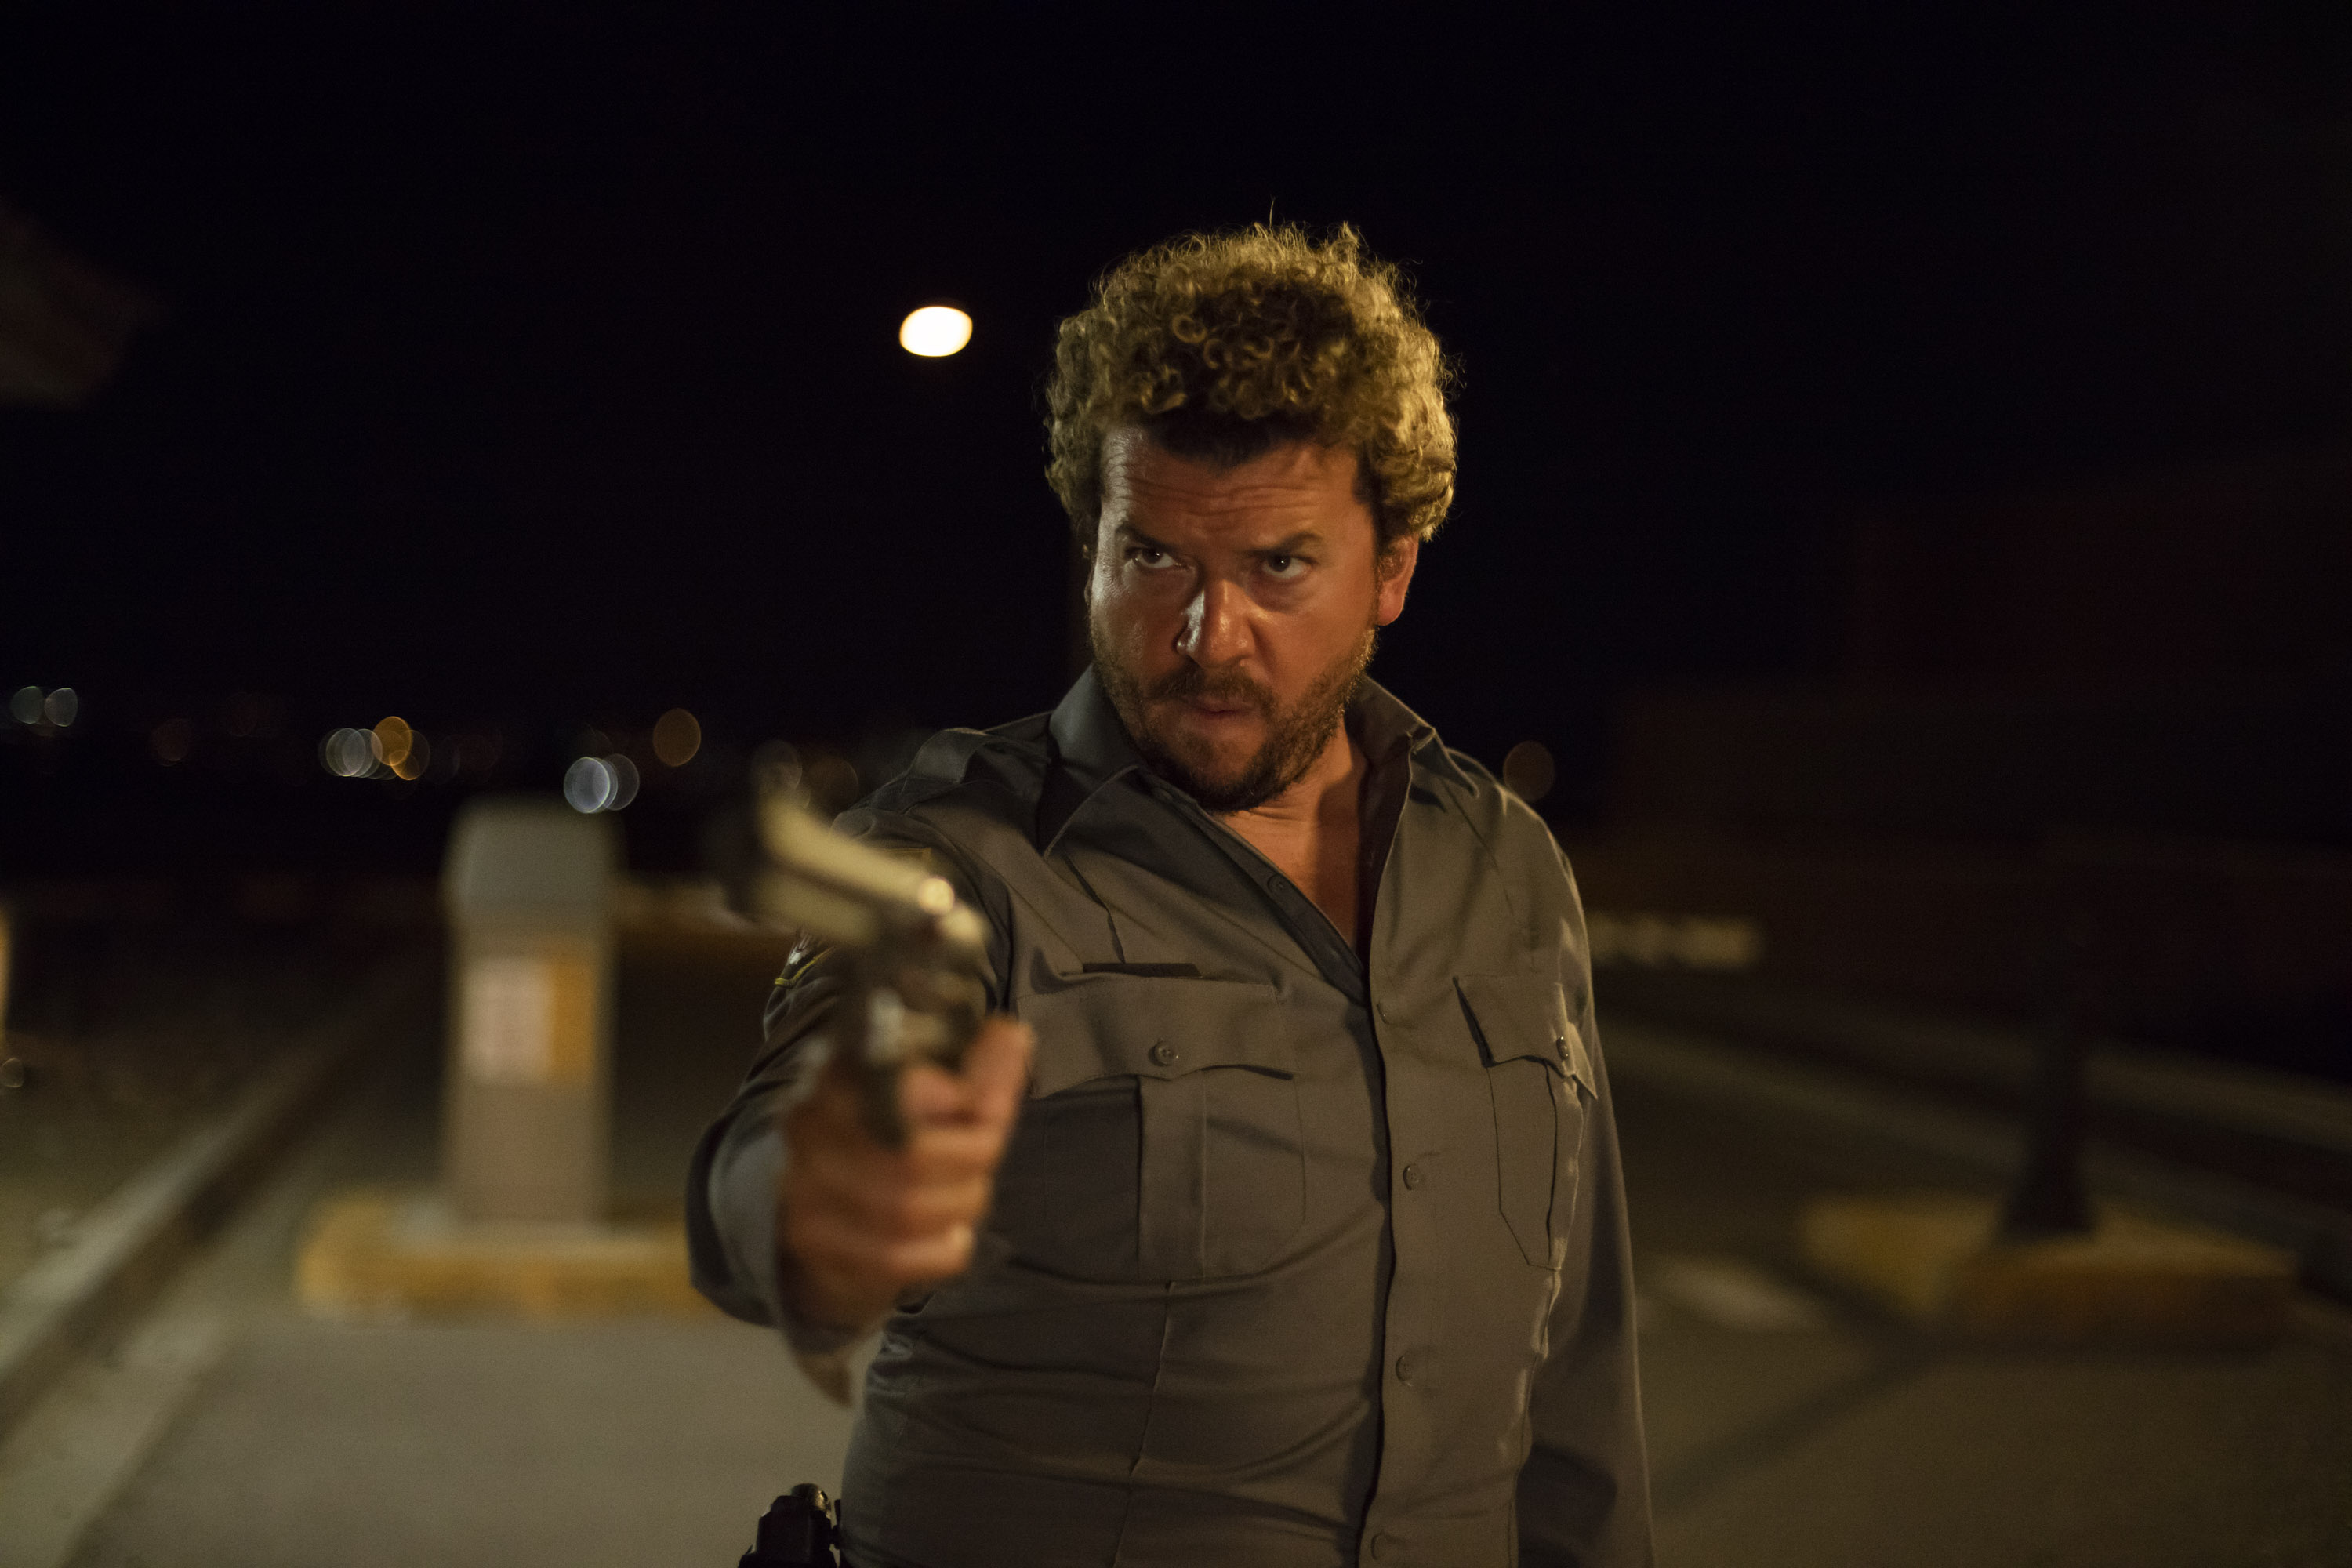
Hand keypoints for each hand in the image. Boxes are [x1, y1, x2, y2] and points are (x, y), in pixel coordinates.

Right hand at [776, 1015, 1031, 1333]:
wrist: (835, 1206)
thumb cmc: (900, 1137)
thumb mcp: (944, 1097)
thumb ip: (979, 1073)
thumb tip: (1013, 1036)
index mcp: (841, 1072)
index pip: (881, 1078)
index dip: (932, 1094)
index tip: (969, 1100)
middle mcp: (812, 1126)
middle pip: (905, 1153)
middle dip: (967, 1158)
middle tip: (987, 1152)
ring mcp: (806, 1187)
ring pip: (901, 1210)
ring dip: (958, 1204)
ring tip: (971, 1194)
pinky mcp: (816, 1243)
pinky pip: (893, 1258)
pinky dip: (938, 1249)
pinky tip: (951, 1235)